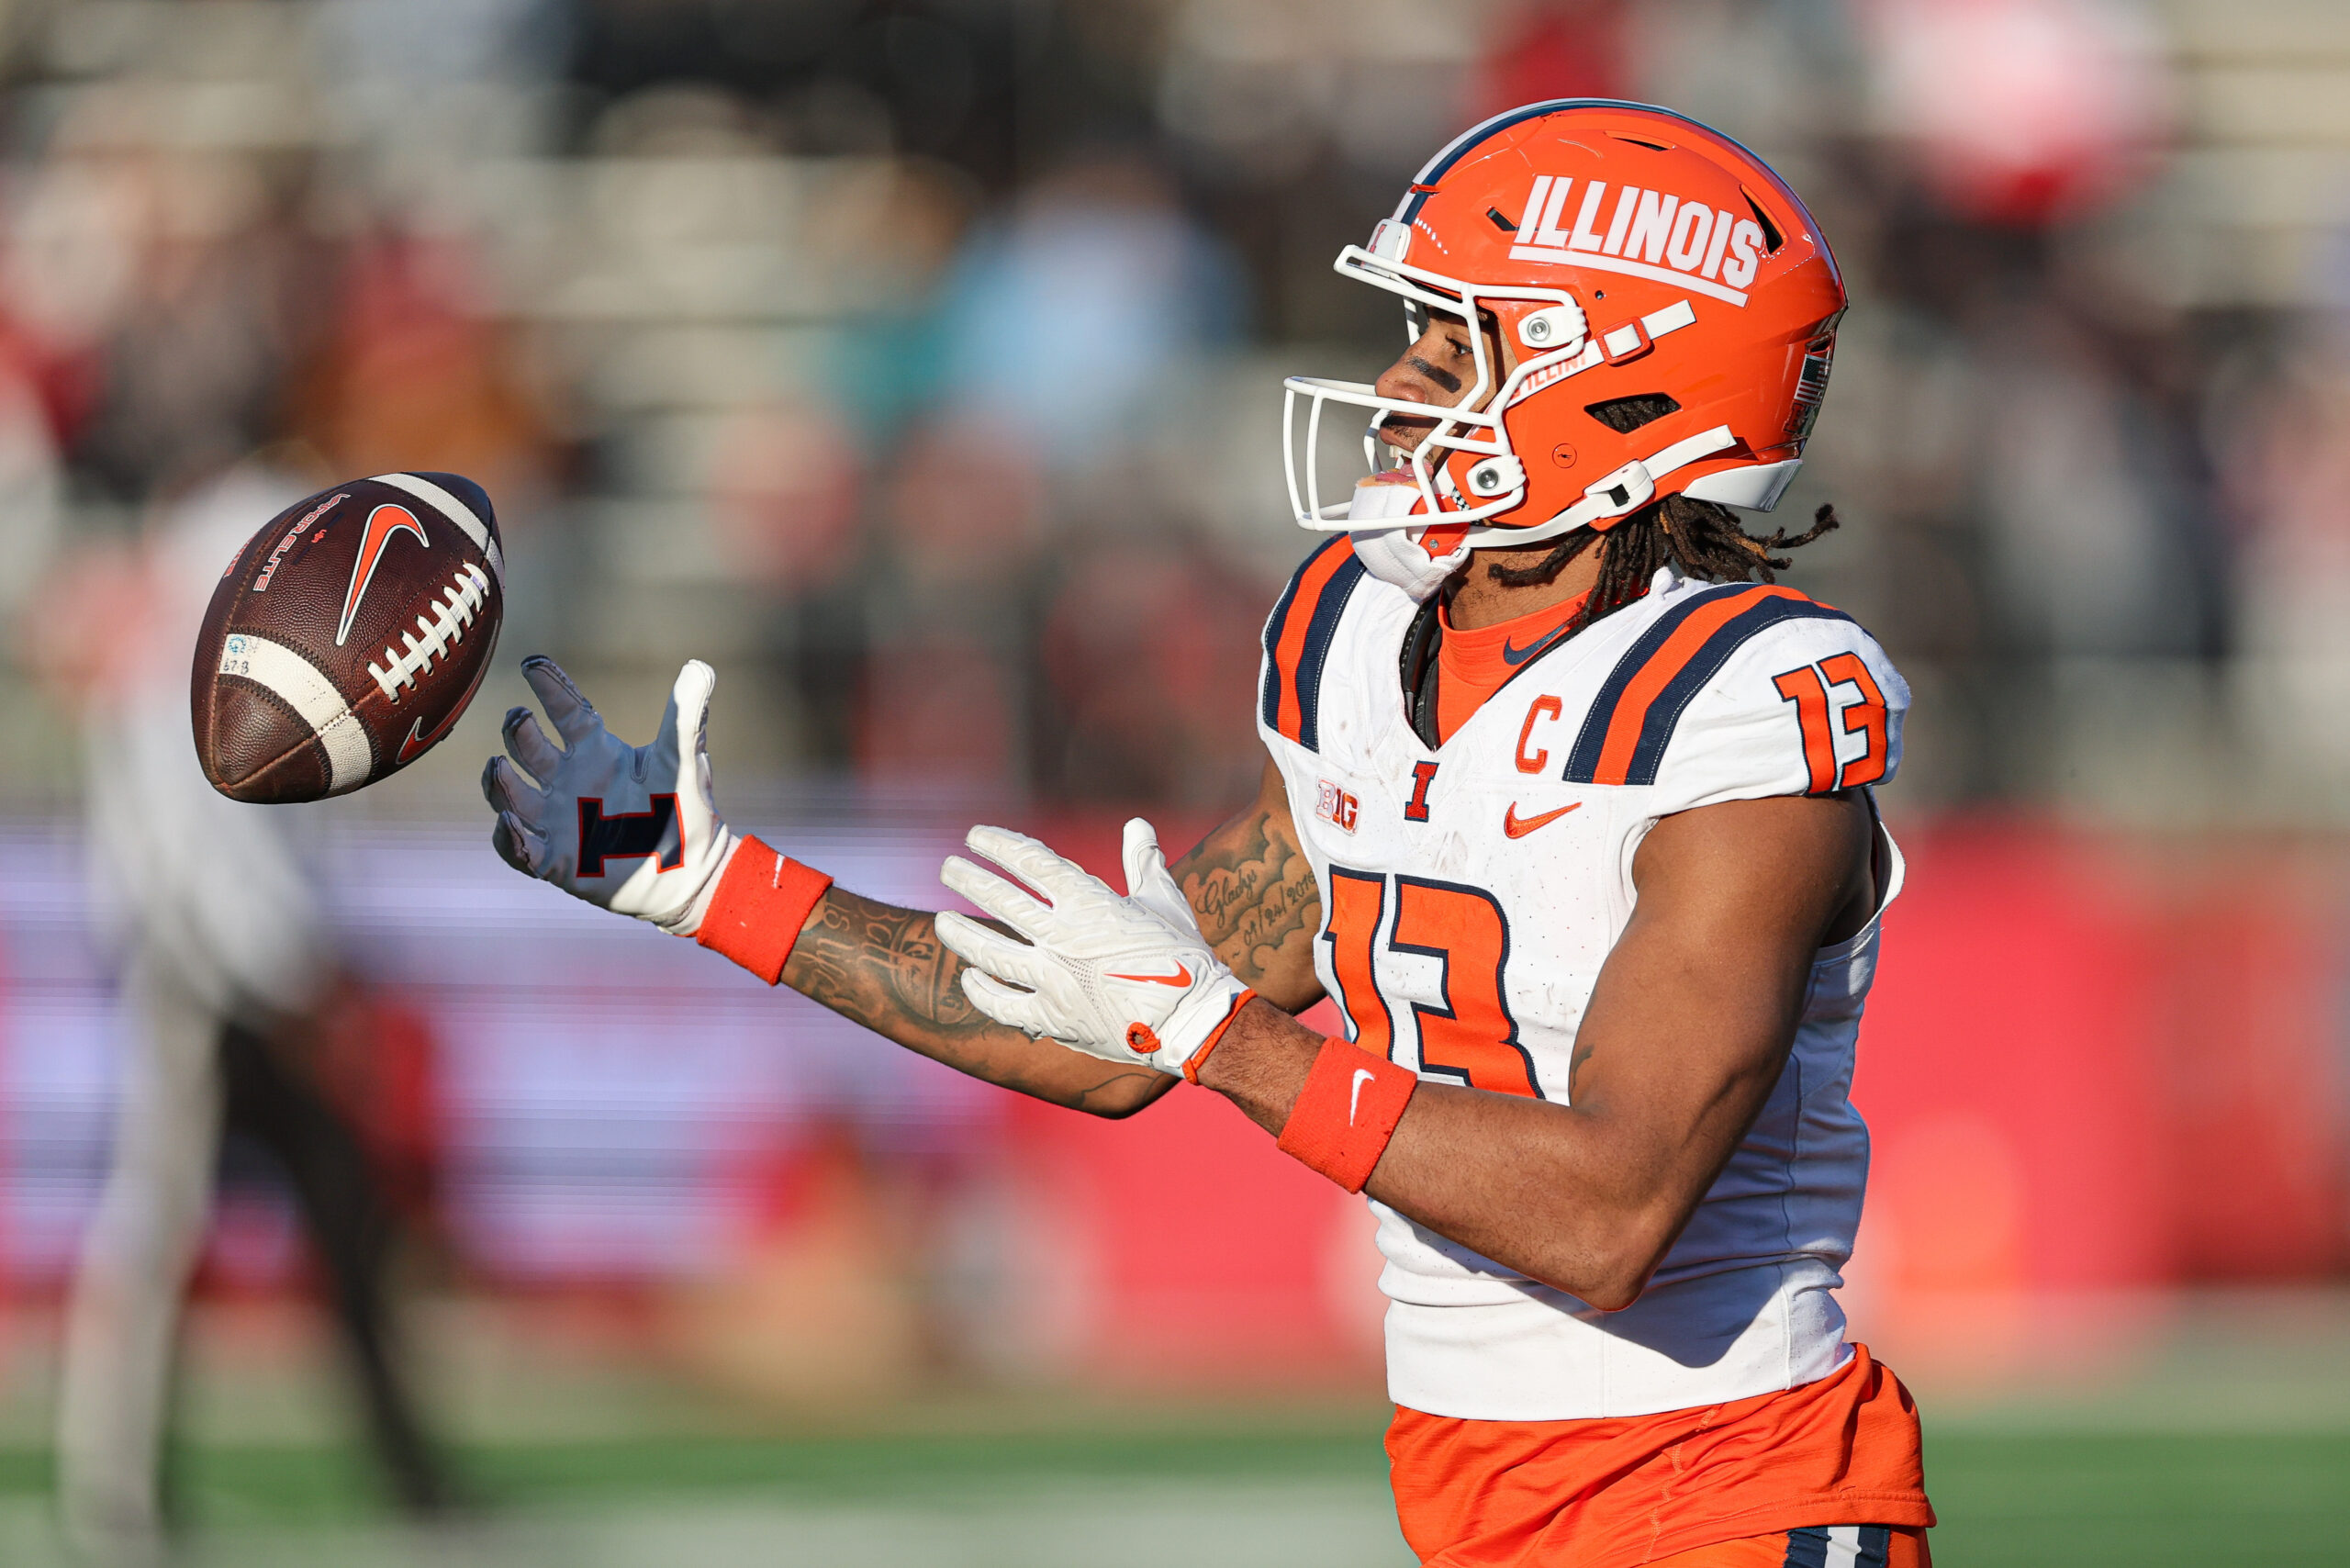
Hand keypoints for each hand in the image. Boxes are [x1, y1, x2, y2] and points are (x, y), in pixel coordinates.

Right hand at [481, 657, 737, 935]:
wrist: (690, 874)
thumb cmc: (684, 812)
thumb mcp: (684, 761)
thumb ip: (686, 716)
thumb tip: (701, 666)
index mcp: (597, 752)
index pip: (565, 710)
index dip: (549, 687)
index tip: (533, 663)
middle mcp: (570, 781)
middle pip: (527, 747)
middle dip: (517, 730)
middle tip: (519, 718)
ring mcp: (557, 820)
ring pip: (510, 794)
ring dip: (499, 780)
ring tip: (498, 765)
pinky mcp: (554, 860)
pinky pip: (518, 848)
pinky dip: (509, 837)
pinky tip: (510, 824)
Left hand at [935, 819, 1251, 1077]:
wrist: (1193, 1020)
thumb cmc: (1185, 957)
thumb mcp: (1166, 901)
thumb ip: (1143, 862)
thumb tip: (1137, 825)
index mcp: (1090, 903)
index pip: (1031, 863)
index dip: (998, 845)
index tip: (976, 837)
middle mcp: (1063, 938)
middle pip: (1001, 900)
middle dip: (968, 880)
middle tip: (948, 869)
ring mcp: (1054, 980)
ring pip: (992, 952)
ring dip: (962, 933)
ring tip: (942, 920)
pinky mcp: (1054, 1018)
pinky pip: (1006, 1004)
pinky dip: (984, 992)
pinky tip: (969, 978)